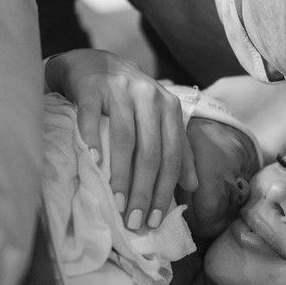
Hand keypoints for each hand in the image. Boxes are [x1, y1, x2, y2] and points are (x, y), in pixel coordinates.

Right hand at [46, 49, 197, 229]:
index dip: (166, 189)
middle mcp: (150, 97)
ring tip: (116, 204)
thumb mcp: (160, 119)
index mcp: (170, 107)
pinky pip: (92, 117)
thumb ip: (178, 148)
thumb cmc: (132, 99)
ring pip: (125, 139)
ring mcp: (121, 90)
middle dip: (143, 191)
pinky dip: (93, 140)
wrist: (97, 63)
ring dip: (121, 175)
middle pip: (150, 151)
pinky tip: (94, 162)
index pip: (173, 154)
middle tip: (134, 221)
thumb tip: (192, 186)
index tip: (155, 219)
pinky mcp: (93, 88)